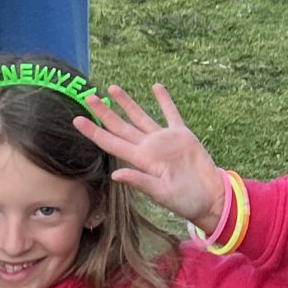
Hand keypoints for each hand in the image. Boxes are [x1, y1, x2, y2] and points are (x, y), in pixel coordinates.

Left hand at [72, 83, 223, 228]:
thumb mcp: (162, 194)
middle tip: (88, 97)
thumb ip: (140, 181)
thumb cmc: (185, 200)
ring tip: (112, 88)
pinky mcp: (182, 135)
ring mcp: (164, 140)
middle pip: (120, 126)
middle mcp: (148, 148)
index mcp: (141, 160)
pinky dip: (164, 100)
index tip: (76, 119)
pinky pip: (171, 114)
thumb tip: (115, 174)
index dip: (93, 131)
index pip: (111, 143)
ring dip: (127, 103)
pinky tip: (156, 87)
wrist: (211, 198)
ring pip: (140, 116)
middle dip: (104, 112)